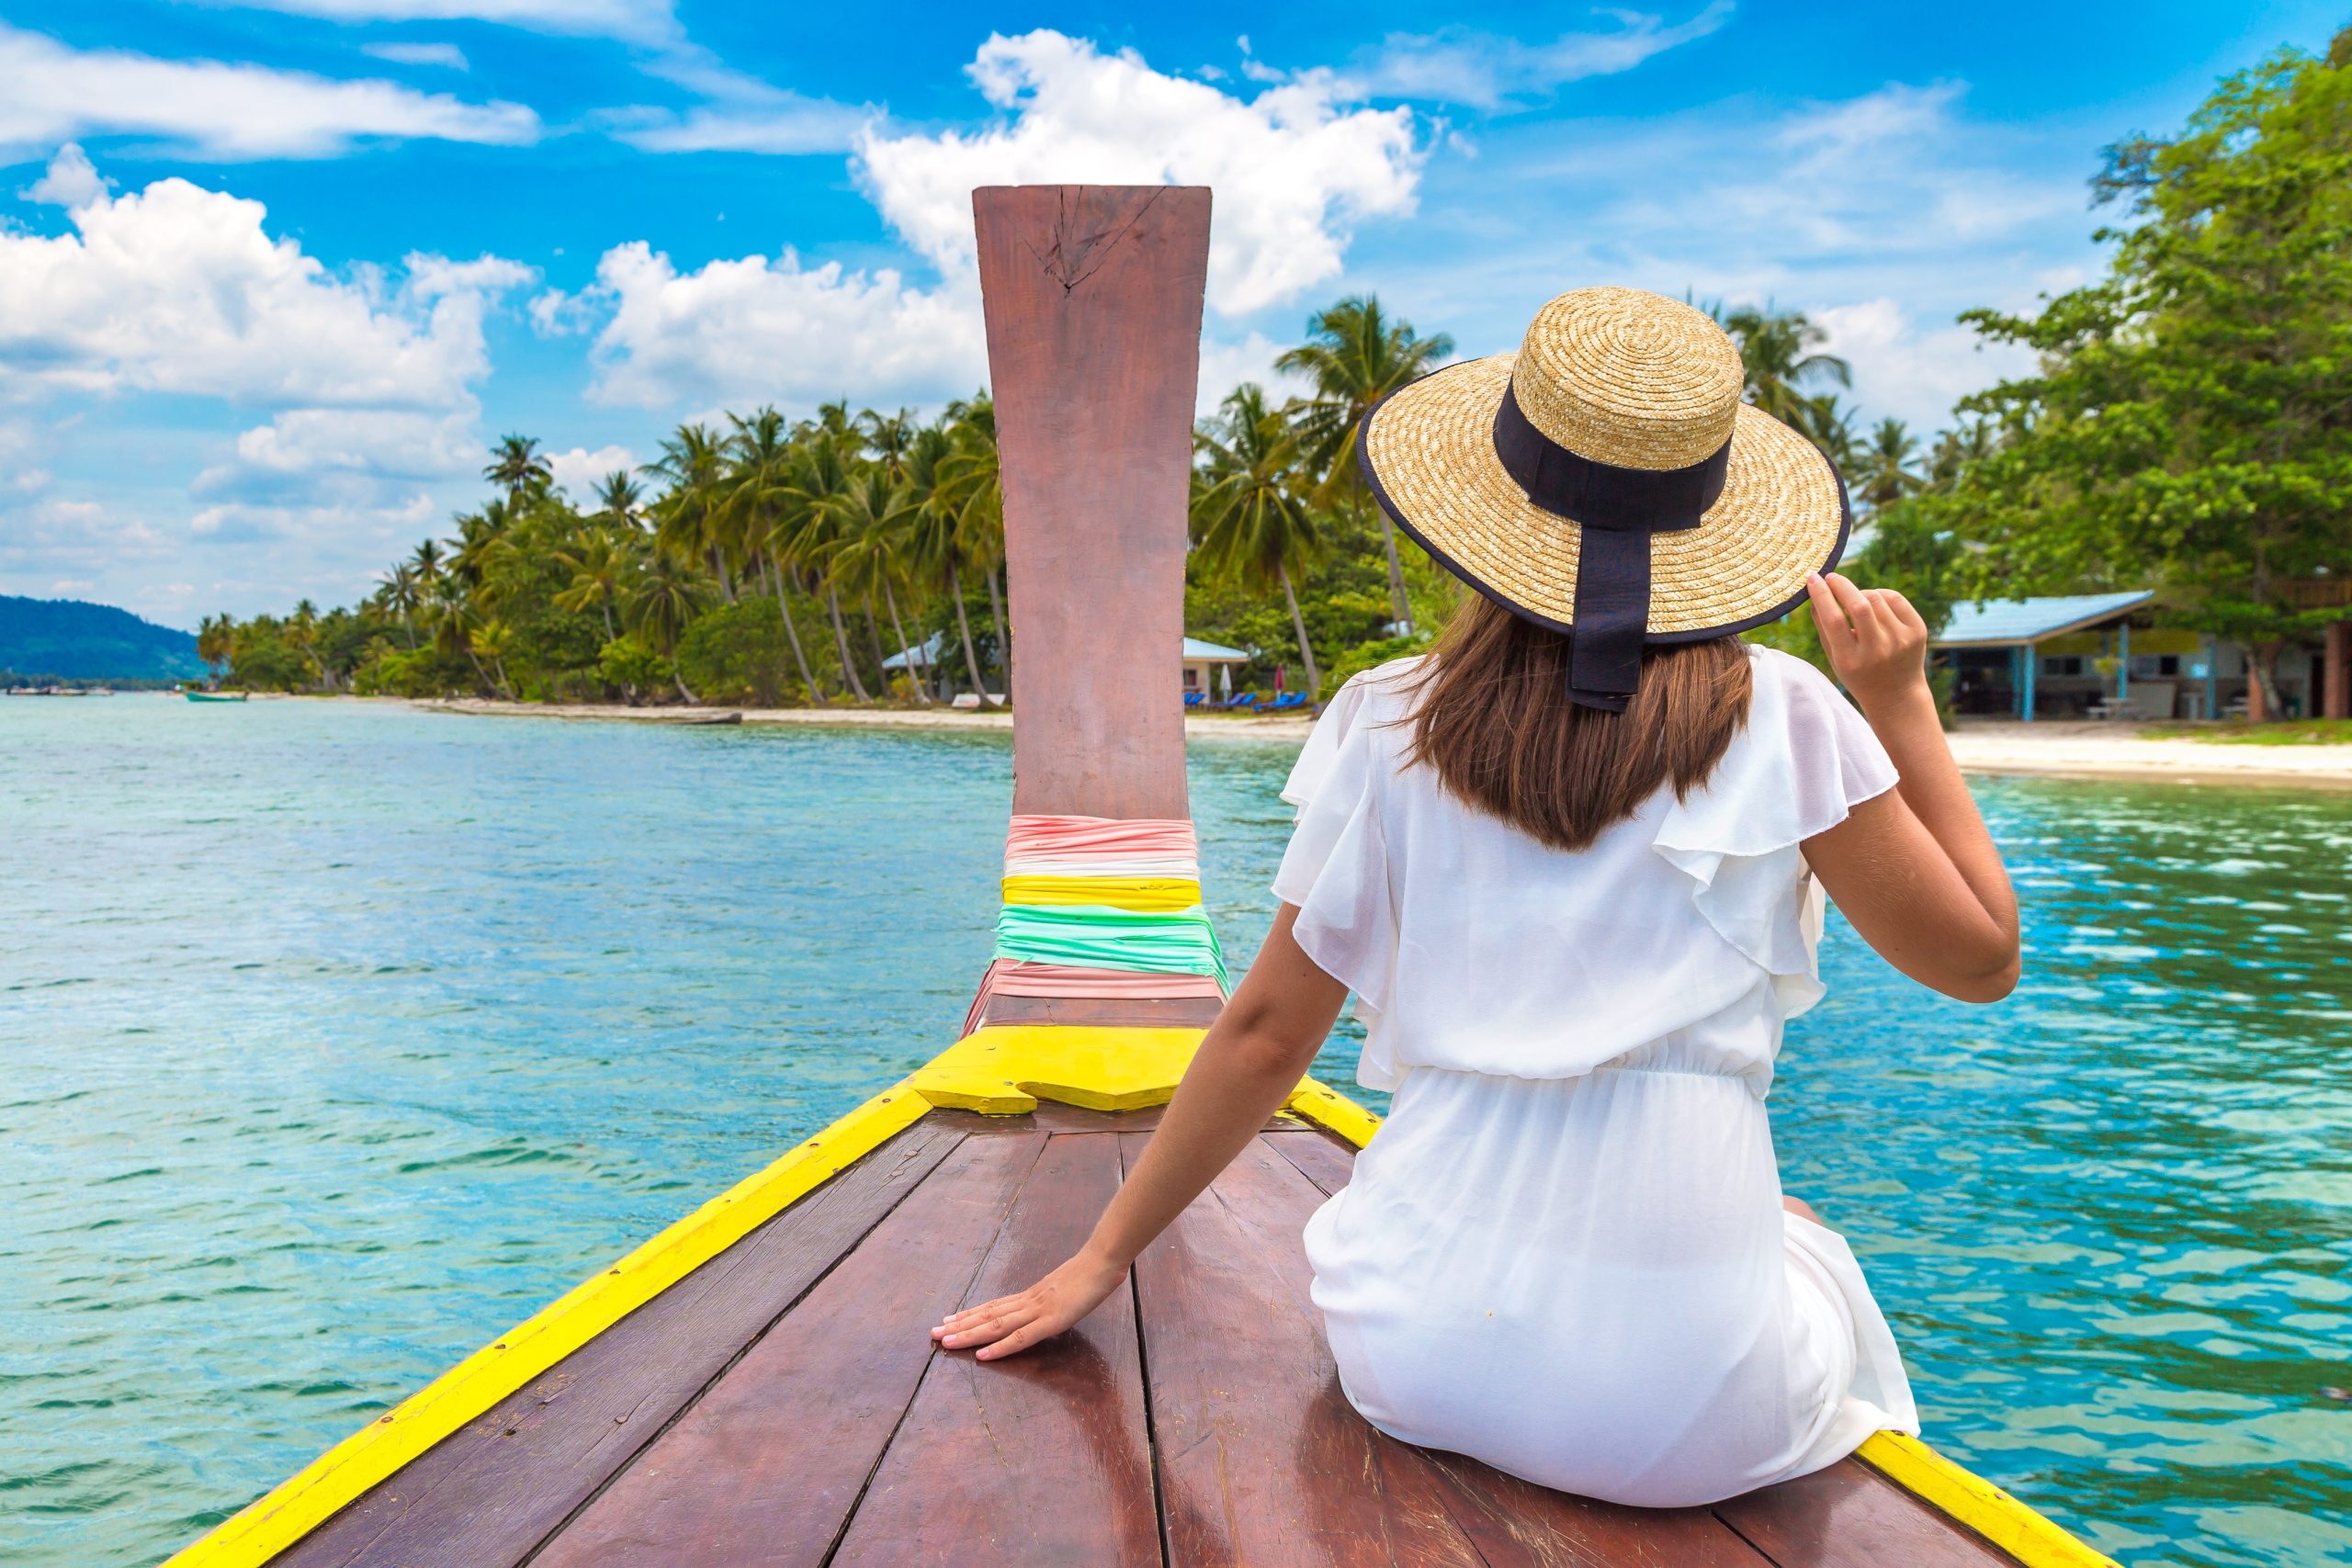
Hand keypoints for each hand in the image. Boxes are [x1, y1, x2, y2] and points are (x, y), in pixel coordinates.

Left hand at [931, 1246, 1127, 1360]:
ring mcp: (1038, 1310)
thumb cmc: (1090, 1274)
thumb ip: (1052, 1299)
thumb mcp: (1065, 1288)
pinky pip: (1021, 1337)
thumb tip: (1046, 1307)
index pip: (994, 1306)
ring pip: (996, 1325)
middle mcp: (1028, 1301)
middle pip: (987, 1314)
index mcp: (1031, 1295)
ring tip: (945, 1341)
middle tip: (933, 1334)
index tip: (949, 1320)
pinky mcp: (1051, 1320)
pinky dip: (999, 1347)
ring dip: (968, 1334)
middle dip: (959, 1325)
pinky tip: (982, 1355)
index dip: (970, 1314)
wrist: (1104, 1260)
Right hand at [1807, 572, 1929, 713]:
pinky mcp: (1918, 631)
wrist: (1897, 695)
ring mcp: (1901, 640)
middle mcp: (1877, 650)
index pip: (1834, 619)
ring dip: (1860, 593)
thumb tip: (1815, 592)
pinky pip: (1895, 599)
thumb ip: (1823, 627)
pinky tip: (1874, 602)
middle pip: (1858, 605)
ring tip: (1854, 600)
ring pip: (1876, 597)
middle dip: (1841, 585)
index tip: (1812, 578)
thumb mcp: (1835, 659)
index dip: (1821, 594)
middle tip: (1831, 577)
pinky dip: (1880, 594)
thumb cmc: (1858, 674)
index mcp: (1851, 660)